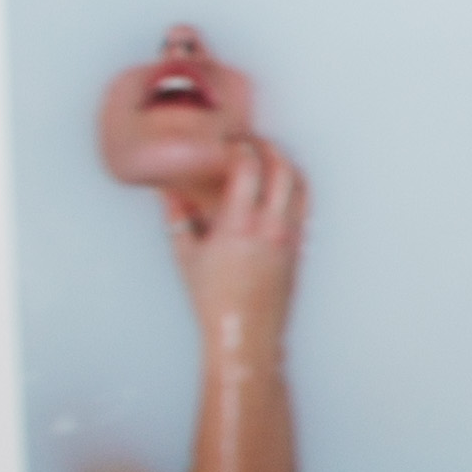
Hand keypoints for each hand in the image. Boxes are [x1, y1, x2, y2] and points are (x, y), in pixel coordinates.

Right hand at [167, 136, 304, 347]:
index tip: (232, 141)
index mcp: (239, 225)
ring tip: (271, 157)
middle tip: (253, 142)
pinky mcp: (300, 246)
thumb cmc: (213, 298)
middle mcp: (270, 226)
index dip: (243, 148)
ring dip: (287, 164)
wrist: (245, 330)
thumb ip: (176, 219)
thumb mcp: (185, 256)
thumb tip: (167, 194)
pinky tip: (283, 186)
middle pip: (283, 170)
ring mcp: (290, 236)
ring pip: (300, 186)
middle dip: (270, 148)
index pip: (249, 170)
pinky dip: (296, 188)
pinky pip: (305, 207)